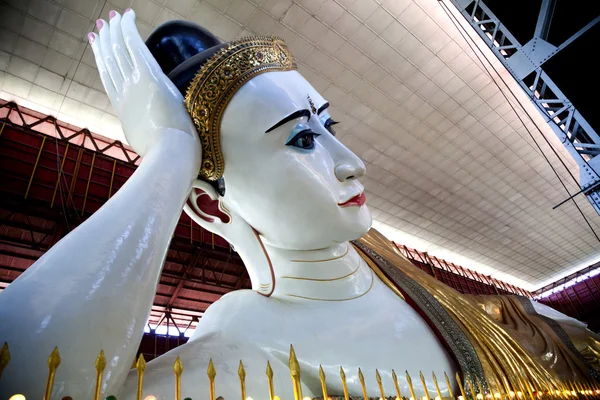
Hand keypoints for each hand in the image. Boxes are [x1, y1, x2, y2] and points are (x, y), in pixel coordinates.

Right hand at [89, 9, 197, 155]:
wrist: (170, 157)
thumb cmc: (168, 157)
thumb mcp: (149, 146)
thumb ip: (147, 136)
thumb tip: (154, 139)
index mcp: (125, 111)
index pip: (110, 79)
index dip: (101, 60)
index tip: (95, 45)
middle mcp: (125, 95)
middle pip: (110, 62)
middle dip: (104, 42)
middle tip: (99, 26)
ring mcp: (135, 85)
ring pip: (120, 51)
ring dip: (115, 31)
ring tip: (111, 17)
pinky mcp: (149, 78)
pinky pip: (135, 46)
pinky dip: (128, 29)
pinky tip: (127, 15)